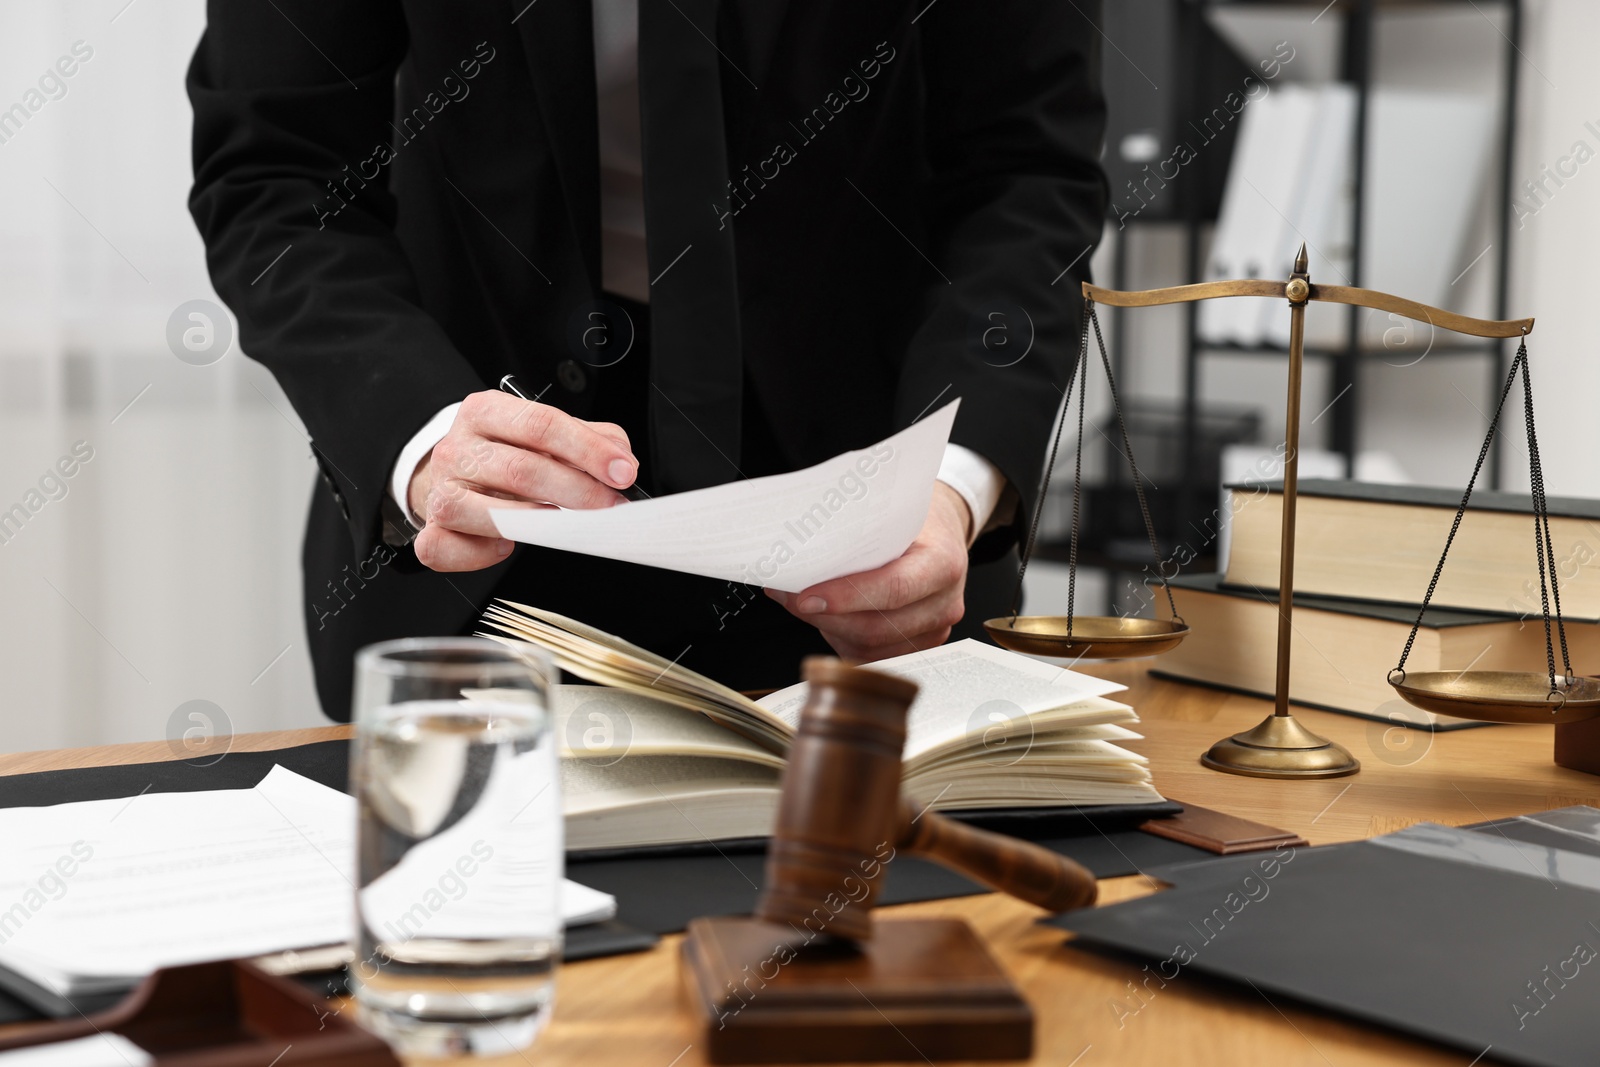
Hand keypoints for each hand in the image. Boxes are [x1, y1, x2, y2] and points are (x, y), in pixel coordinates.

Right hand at [410, 390, 637, 571]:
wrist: (454, 469)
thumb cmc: (506, 451)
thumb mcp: (545, 432)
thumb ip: (590, 438)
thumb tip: (621, 459)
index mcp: (485, 412)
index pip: (541, 424)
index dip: (588, 450)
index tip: (623, 472)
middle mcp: (457, 447)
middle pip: (521, 469)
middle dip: (577, 491)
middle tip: (611, 506)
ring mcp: (440, 488)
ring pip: (483, 512)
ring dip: (534, 523)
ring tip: (566, 525)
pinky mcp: (431, 527)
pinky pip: (443, 547)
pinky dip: (479, 555)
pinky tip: (506, 546)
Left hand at [767, 481, 972, 661]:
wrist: (944, 533)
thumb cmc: (916, 520)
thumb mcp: (893, 513)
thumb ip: (856, 536)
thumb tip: (798, 556)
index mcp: (943, 563)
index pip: (893, 588)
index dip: (846, 597)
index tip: (806, 597)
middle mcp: (944, 603)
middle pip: (876, 627)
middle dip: (824, 616)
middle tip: (788, 597)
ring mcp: (933, 630)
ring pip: (869, 647)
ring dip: (827, 629)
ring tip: (799, 604)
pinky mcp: (917, 646)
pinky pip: (870, 655)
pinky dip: (839, 638)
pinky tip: (824, 617)